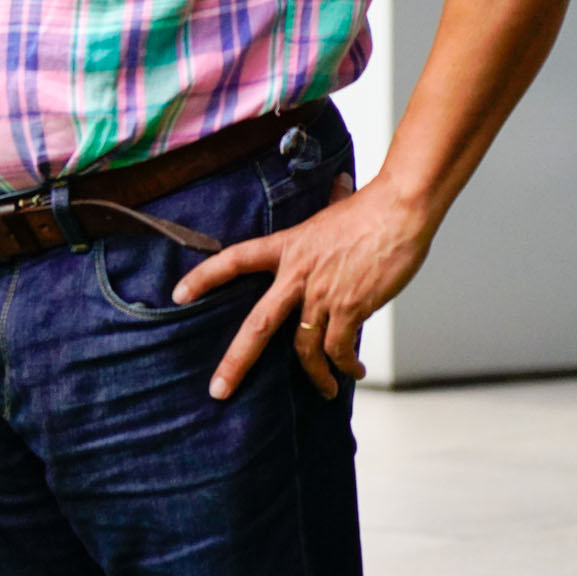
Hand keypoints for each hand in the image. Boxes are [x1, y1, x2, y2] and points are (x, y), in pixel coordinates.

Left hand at [174, 172, 428, 399]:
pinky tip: (353, 371)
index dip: (203, 276)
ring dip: (315, 376)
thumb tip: (341, 185)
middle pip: (257, 326)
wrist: (399, 212)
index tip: (177, 293)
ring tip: (324, 389)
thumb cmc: (372, 210)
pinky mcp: (350, 308)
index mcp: (286, 247)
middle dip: (236, 362)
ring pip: (305, 348)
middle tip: (219, 390)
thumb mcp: (336, 209)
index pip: (233, 260)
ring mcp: (322, 294)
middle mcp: (296, 274)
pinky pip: (340, 348)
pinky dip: (346, 366)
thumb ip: (332, 204)